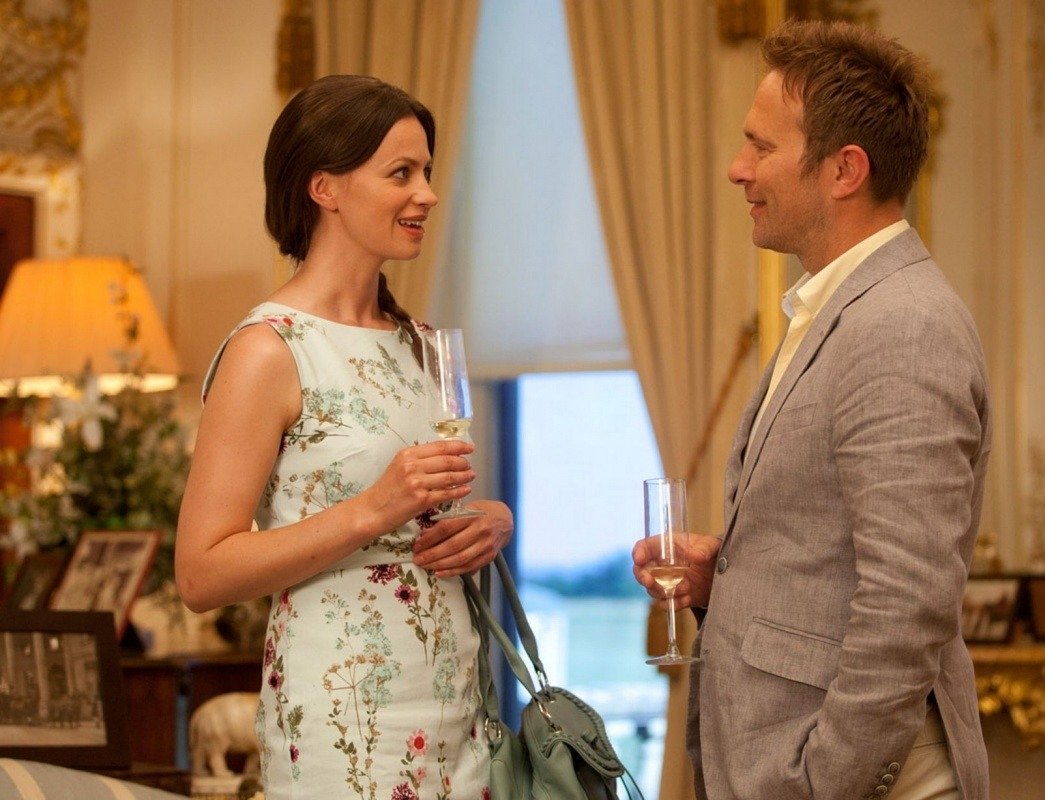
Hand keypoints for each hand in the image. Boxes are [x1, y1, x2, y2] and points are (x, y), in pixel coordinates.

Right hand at [357, 440, 475, 532]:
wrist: (372, 511)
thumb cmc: (386, 489)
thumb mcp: (399, 466)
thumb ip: (419, 460)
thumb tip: (445, 456)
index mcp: (407, 454)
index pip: (439, 446)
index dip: (458, 446)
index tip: (469, 448)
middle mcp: (412, 466)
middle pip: (447, 461)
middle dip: (463, 463)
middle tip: (470, 466)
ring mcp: (417, 483)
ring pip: (449, 477)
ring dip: (464, 476)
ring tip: (471, 476)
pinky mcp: (421, 500)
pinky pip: (446, 494)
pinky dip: (459, 491)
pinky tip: (466, 490)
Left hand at [412, 500, 512, 577]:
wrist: (506, 520)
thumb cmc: (482, 511)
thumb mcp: (466, 508)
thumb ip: (447, 520)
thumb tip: (425, 534)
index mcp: (473, 515)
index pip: (447, 528)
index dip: (430, 538)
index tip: (417, 544)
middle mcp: (481, 531)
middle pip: (452, 545)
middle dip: (432, 554)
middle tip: (417, 559)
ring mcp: (486, 545)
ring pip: (460, 559)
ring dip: (439, 565)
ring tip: (425, 566)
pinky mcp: (489, 557)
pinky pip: (468, 567)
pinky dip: (453, 571)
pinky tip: (439, 572)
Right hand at [633, 533, 721, 608]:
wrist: (721, 573)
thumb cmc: (711, 552)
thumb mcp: (711, 545)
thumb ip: (704, 549)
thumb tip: (694, 555)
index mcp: (665, 546)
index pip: (645, 546)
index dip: (638, 552)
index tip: (639, 560)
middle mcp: (661, 564)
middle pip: (641, 571)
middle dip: (643, 577)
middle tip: (650, 582)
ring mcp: (666, 582)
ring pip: (653, 590)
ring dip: (666, 591)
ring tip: (686, 587)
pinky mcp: (674, 596)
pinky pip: (666, 604)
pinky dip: (674, 604)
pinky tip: (687, 599)